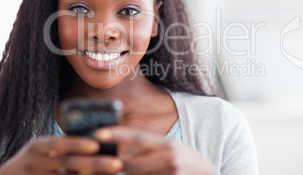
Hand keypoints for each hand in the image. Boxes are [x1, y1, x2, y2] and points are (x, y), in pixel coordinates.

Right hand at [0, 136, 122, 174]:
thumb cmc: (36, 158)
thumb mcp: (43, 148)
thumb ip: (63, 145)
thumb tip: (98, 141)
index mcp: (37, 146)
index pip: (59, 143)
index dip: (78, 144)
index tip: (96, 146)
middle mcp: (34, 162)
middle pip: (69, 163)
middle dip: (94, 164)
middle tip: (116, 163)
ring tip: (113, 174)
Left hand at [95, 127, 215, 174]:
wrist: (205, 174)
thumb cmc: (180, 159)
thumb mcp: (167, 147)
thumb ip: (146, 146)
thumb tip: (118, 148)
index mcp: (165, 144)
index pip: (137, 136)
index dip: (117, 134)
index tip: (98, 133)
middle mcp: (168, 158)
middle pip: (131, 163)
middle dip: (112, 165)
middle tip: (97, 162)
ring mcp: (171, 174)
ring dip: (125, 174)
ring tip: (111, 170)